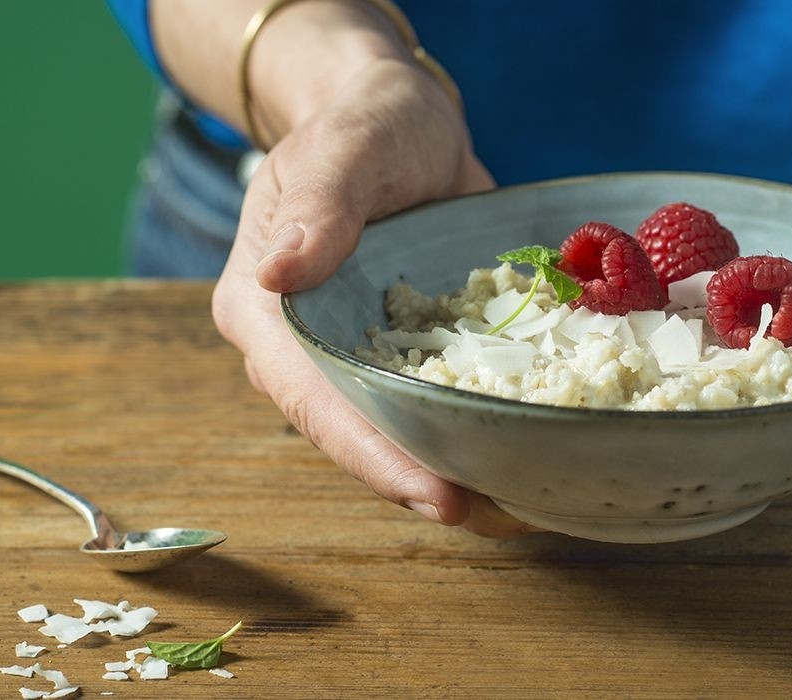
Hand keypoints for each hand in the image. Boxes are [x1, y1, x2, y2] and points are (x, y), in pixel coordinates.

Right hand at [211, 59, 537, 535]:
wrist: (403, 117)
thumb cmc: (365, 122)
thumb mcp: (344, 148)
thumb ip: (317, 204)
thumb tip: (280, 273)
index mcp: (264, 309)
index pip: (312, 398)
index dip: (372, 454)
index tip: (434, 495)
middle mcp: (302, 347)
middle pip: (353, 431)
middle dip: (417, 479)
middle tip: (492, 515)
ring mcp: (355, 354)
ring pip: (395, 426)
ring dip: (451, 466)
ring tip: (517, 505)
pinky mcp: (403, 351)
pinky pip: (434, 397)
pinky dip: (475, 425)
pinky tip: (527, 451)